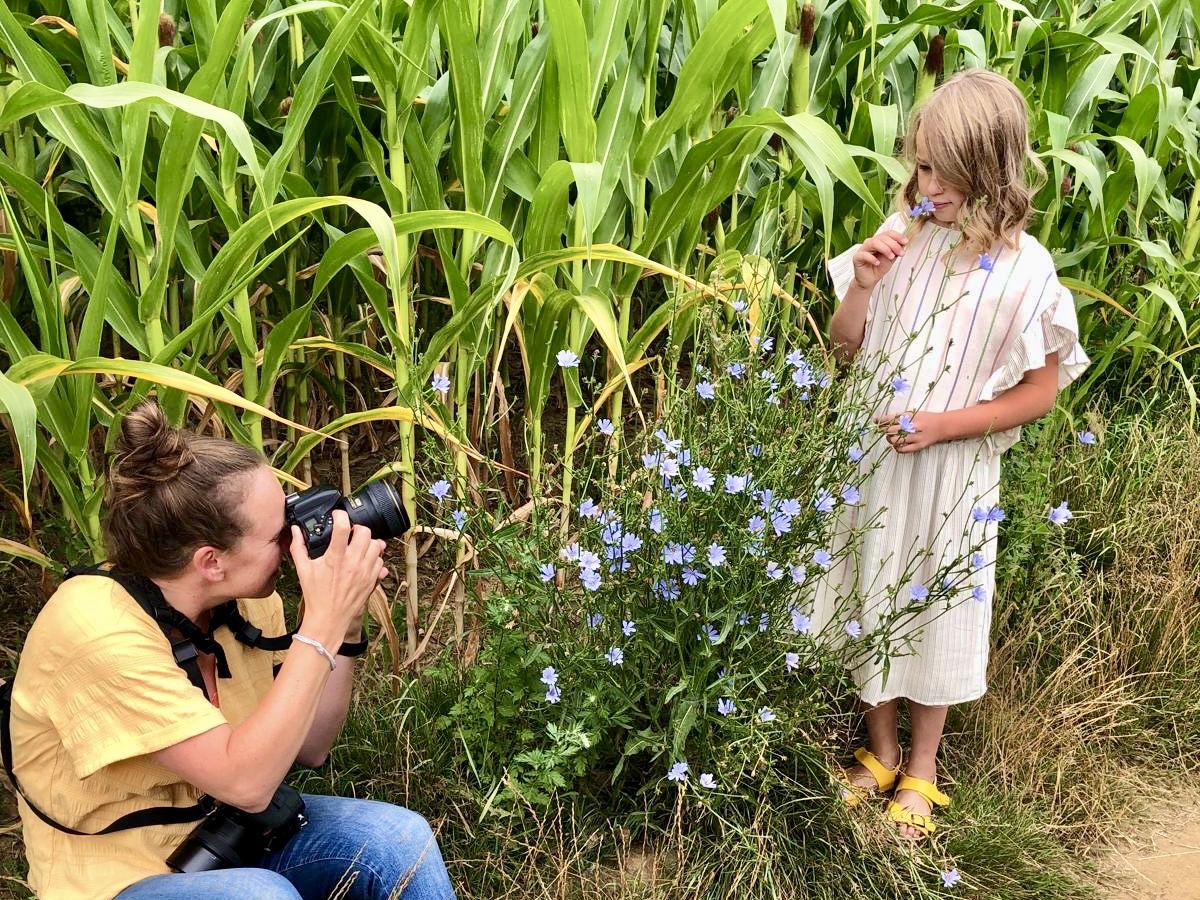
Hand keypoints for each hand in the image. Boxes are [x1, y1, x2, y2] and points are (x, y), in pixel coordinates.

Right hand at [289, 510, 387, 641]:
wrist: (328, 619)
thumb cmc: (315, 595)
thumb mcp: (303, 569)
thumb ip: (298, 547)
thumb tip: (295, 531)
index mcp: (335, 558)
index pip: (343, 528)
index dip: (340, 515)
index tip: (337, 515)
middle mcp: (353, 563)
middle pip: (365, 532)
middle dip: (357, 528)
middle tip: (350, 532)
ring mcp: (365, 571)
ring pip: (377, 546)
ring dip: (368, 542)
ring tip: (359, 545)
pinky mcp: (372, 580)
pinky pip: (381, 562)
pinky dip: (375, 558)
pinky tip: (364, 560)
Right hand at [852, 231, 906, 290]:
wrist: (870, 280)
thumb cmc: (879, 268)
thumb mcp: (892, 258)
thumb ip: (896, 250)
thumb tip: (904, 243)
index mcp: (879, 241)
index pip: (888, 233)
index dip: (897, 236)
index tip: (905, 242)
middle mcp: (870, 243)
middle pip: (882, 238)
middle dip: (893, 245)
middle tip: (900, 253)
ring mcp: (863, 249)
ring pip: (873, 243)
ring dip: (885, 249)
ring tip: (891, 257)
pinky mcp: (857, 257)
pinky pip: (864, 255)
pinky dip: (872, 258)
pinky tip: (877, 263)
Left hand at [875, 410, 944, 453]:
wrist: (942, 426)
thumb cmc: (925, 418)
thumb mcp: (913, 413)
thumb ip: (898, 417)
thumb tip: (879, 420)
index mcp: (911, 416)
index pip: (891, 418)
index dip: (881, 420)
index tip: (875, 421)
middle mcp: (913, 426)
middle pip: (891, 430)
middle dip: (885, 430)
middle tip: (884, 430)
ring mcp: (916, 437)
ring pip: (896, 441)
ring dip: (890, 439)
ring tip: (891, 437)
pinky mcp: (919, 446)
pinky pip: (903, 450)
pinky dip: (897, 448)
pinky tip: (897, 445)